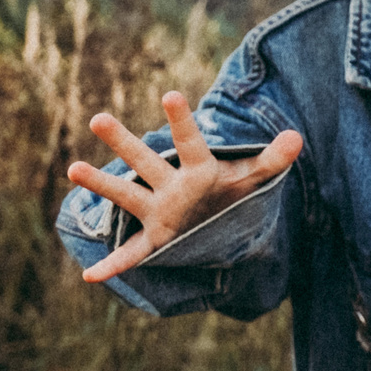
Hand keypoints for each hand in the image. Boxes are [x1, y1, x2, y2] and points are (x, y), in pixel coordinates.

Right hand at [66, 91, 302, 282]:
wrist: (216, 221)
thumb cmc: (230, 193)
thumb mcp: (253, 179)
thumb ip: (273, 159)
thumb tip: (296, 136)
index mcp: (197, 170)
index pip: (191, 142)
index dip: (182, 121)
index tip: (171, 94)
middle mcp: (170, 186)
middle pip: (145, 162)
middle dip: (124, 142)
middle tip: (98, 118)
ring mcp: (157, 211)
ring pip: (127, 195)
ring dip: (102, 185)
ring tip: (73, 168)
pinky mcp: (155, 239)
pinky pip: (132, 253)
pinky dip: (113, 265)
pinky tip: (92, 276)